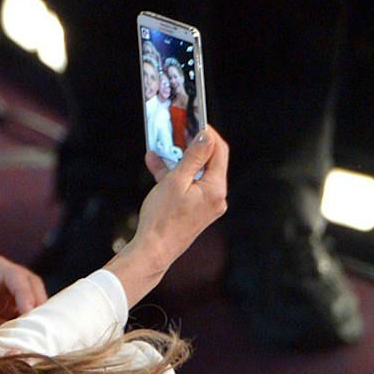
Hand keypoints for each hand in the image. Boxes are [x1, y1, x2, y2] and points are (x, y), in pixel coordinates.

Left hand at [0, 249, 47, 333]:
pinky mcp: (12, 301)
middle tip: (40, 324)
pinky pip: (27, 309)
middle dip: (36, 302)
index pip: (12, 273)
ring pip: (33, 295)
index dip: (23, 292)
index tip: (28, 311)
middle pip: (29, 281)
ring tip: (36, 331)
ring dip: (36, 313)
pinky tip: (29, 333)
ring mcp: (8, 285)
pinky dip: (30, 320)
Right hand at [109, 127, 229, 306]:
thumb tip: (205, 137)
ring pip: (196, 175)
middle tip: (176, 136)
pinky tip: (159, 170)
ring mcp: (207, 206)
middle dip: (190, 148)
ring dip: (179, 163)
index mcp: (216, 189)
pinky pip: (189, 188)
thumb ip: (192, 158)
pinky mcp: (196, 211)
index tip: (196, 123)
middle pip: (209, 163)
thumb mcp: (175, 182)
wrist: (154, 250)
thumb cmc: (162, 219)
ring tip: (159, 153)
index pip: (219, 152)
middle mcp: (217, 197)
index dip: (209, 135)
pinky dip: (176, 178)